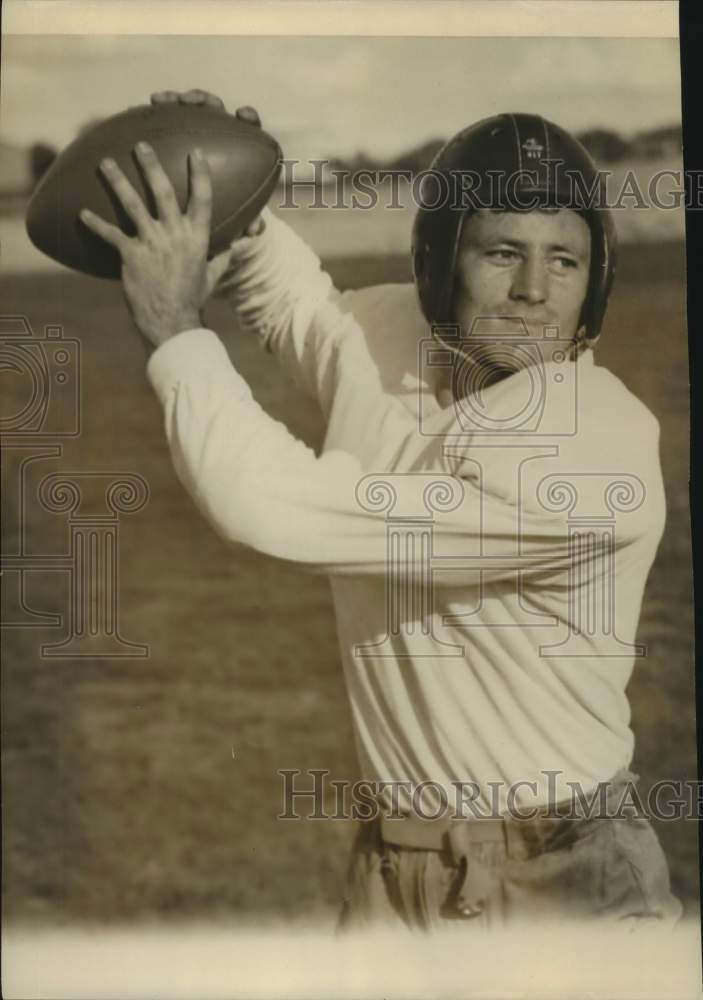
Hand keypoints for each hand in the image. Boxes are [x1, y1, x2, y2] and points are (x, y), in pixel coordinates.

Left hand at [80, 143, 213, 346]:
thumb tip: (238, 243)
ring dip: (118, 181)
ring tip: (106, 163)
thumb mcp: (213, 276)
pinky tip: (82, 214)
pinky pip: (111, 234)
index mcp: (197, 238)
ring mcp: (152, 243)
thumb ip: (223, 256)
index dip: (200, 174)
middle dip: (151, 166)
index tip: (196, 152)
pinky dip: (95, 224)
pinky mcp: (131, 256)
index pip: (202, 199)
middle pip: (163, 192)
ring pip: (132, 204)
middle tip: (141, 145)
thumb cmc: (193, 299)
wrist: (172, 321)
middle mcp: (175, 235)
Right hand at [150, 88, 264, 244]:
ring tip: (158, 100)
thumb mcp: (235, 224)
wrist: (197, 223)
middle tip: (187, 101)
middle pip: (213, 109)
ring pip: (186, 109)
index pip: (248, 129)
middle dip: (201, 100)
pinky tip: (137, 112)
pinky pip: (161, 119)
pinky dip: (152, 114)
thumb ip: (248, 224)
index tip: (241, 114)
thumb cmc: (223, 220)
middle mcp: (217, 137)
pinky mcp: (172, 136)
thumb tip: (255, 228)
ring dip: (173, 100)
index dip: (248, 118)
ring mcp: (193, 133)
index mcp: (237, 152)